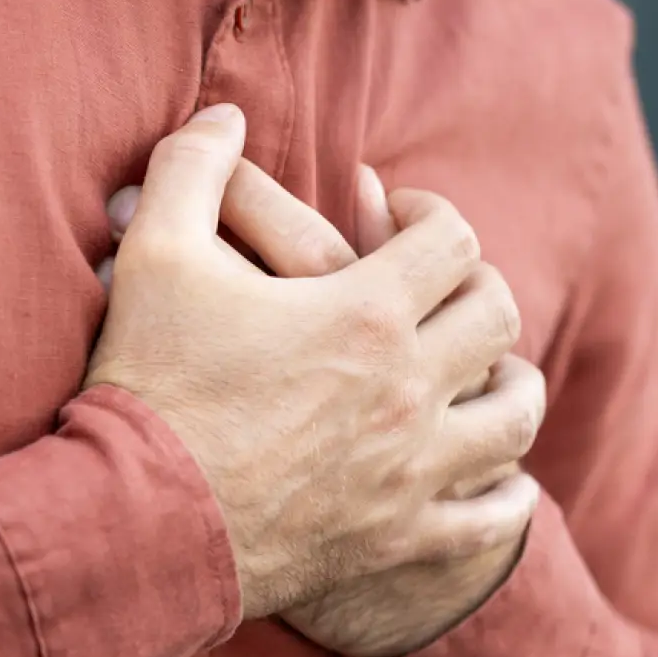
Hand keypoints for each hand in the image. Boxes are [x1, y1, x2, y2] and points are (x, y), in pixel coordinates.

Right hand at [86, 107, 530, 619]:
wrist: (141, 523)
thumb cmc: (148, 386)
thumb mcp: (153, 255)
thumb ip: (190, 168)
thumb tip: (223, 118)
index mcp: (364, 311)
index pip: (452, 238)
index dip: (432, 213)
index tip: (400, 217)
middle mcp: (410, 387)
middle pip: (497, 315)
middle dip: (476, 287)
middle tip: (440, 289)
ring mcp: (413, 469)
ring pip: (516, 413)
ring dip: (509, 382)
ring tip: (484, 372)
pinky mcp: (399, 538)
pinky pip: (491, 518)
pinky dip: (506, 494)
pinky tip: (499, 480)